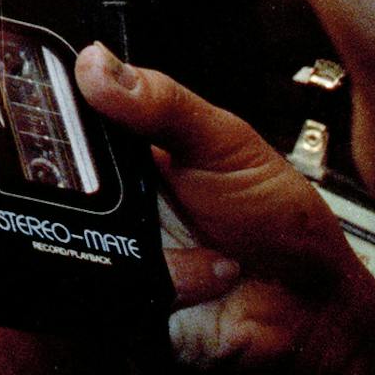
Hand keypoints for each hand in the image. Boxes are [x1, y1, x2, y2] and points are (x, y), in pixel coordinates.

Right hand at [73, 44, 374, 374]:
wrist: (310, 312)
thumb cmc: (280, 222)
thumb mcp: (226, 144)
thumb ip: (163, 103)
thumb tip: (97, 63)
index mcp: (134, 153)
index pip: (74, 127)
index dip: (65, 125)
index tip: (83, 128)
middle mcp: (117, 204)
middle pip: (64, 190)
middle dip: (115, 199)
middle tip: (165, 202)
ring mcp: (116, 255)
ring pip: (88, 242)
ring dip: (152, 249)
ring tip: (208, 247)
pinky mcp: (122, 304)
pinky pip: (113, 292)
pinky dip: (164, 286)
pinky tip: (203, 279)